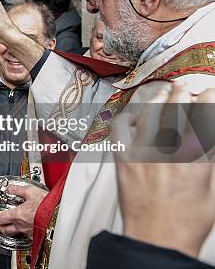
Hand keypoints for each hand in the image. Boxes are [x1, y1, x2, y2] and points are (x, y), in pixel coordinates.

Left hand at [0, 183, 47, 239]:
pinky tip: (26, 226)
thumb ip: (18, 190)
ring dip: (11, 229)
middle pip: (4, 230)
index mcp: (17, 215)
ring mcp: (29, 233)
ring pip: (15, 234)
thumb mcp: (31, 191)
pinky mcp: (37, 236)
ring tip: (11, 224)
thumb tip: (9, 187)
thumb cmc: (49, 205)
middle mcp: (22, 226)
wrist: (63, 215)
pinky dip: (24, 231)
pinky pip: (27, 235)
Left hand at [111, 83, 214, 257]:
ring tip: (165, 94)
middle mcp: (172, 149)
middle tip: (186, 86)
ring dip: (160, 98)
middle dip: (184, 92)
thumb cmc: (186, 220)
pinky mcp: (123, 158)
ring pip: (151, 111)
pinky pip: (120, 127)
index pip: (206, 114)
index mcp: (198, 156)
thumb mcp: (211, 189)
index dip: (209, 98)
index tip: (209, 93)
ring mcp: (144, 151)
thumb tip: (209, 140)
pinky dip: (127, 117)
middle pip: (178, 106)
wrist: (156, 238)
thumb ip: (210, 160)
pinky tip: (134, 117)